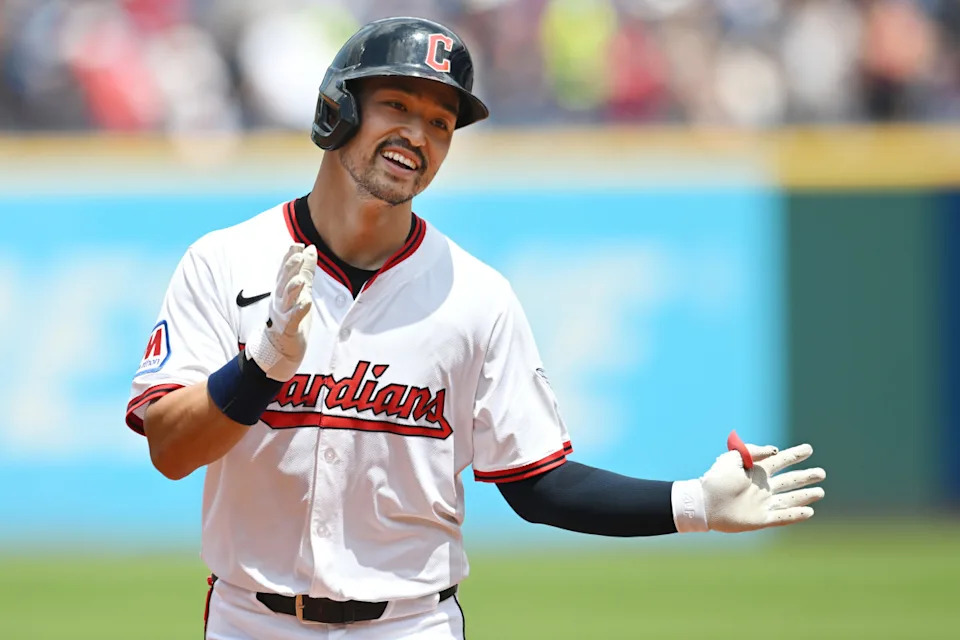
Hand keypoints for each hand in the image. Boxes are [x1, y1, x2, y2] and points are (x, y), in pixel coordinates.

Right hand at [245, 244, 317, 380]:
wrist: (280, 347)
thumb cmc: (290, 315)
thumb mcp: (300, 290)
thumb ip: (305, 270)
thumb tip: (310, 249)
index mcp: (282, 290)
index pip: (285, 271)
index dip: (290, 257)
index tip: (297, 245)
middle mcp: (280, 300)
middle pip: (284, 282)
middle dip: (290, 269)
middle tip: (298, 257)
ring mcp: (283, 314)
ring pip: (287, 299)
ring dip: (293, 289)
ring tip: (300, 280)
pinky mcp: (288, 329)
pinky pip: (293, 319)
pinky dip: (299, 311)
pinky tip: (305, 304)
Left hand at [701, 443, 825, 532]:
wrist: (704, 503)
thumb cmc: (715, 479)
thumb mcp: (731, 458)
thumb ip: (752, 452)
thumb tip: (774, 450)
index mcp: (756, 471)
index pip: (780, 461)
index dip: (794, 455)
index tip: (808, 449)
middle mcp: (763, 487)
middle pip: (789, 481)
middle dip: (806, 476)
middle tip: (822, 473)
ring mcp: (763, 503)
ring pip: (790, 499)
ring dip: (805, 495)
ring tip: (821, 492)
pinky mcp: (761, 519)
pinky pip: (782, 517)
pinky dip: (796, 515)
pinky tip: (809, 512)